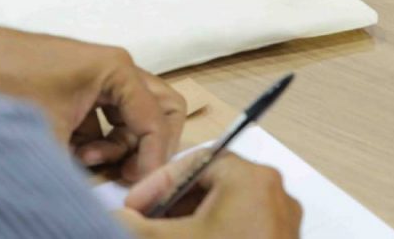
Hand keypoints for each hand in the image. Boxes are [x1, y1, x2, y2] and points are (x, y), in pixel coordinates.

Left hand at [0, 23, 185, 180]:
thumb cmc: (5, 81)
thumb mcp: (49, 132)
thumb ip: (85, 168)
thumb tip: (95, 200)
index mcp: (116, 70)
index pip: (156, 121)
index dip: (152, 160)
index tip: (138, 189)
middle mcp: (114, 70)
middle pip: (160, 111)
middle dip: (150, 146)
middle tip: (128, 173)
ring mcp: (97, 79)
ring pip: (133, 119)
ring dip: (119, 147)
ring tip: (84, 161)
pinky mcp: (79, 91)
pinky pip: (106, 121)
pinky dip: (99, 141)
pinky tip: (72, 155)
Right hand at [116, 150, 301, 238]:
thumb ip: (136, 225)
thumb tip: (112, 218)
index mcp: (251, 179)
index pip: (193, 162)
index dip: (157, 183)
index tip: (135, 204)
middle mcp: (273, 193)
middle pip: (208, 184)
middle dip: (170, 204)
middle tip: (145, 219)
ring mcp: (281, 221)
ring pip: (223, 207)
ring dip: (188, 220)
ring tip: (163, 236)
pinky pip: (240, 226)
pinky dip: (211, 233)